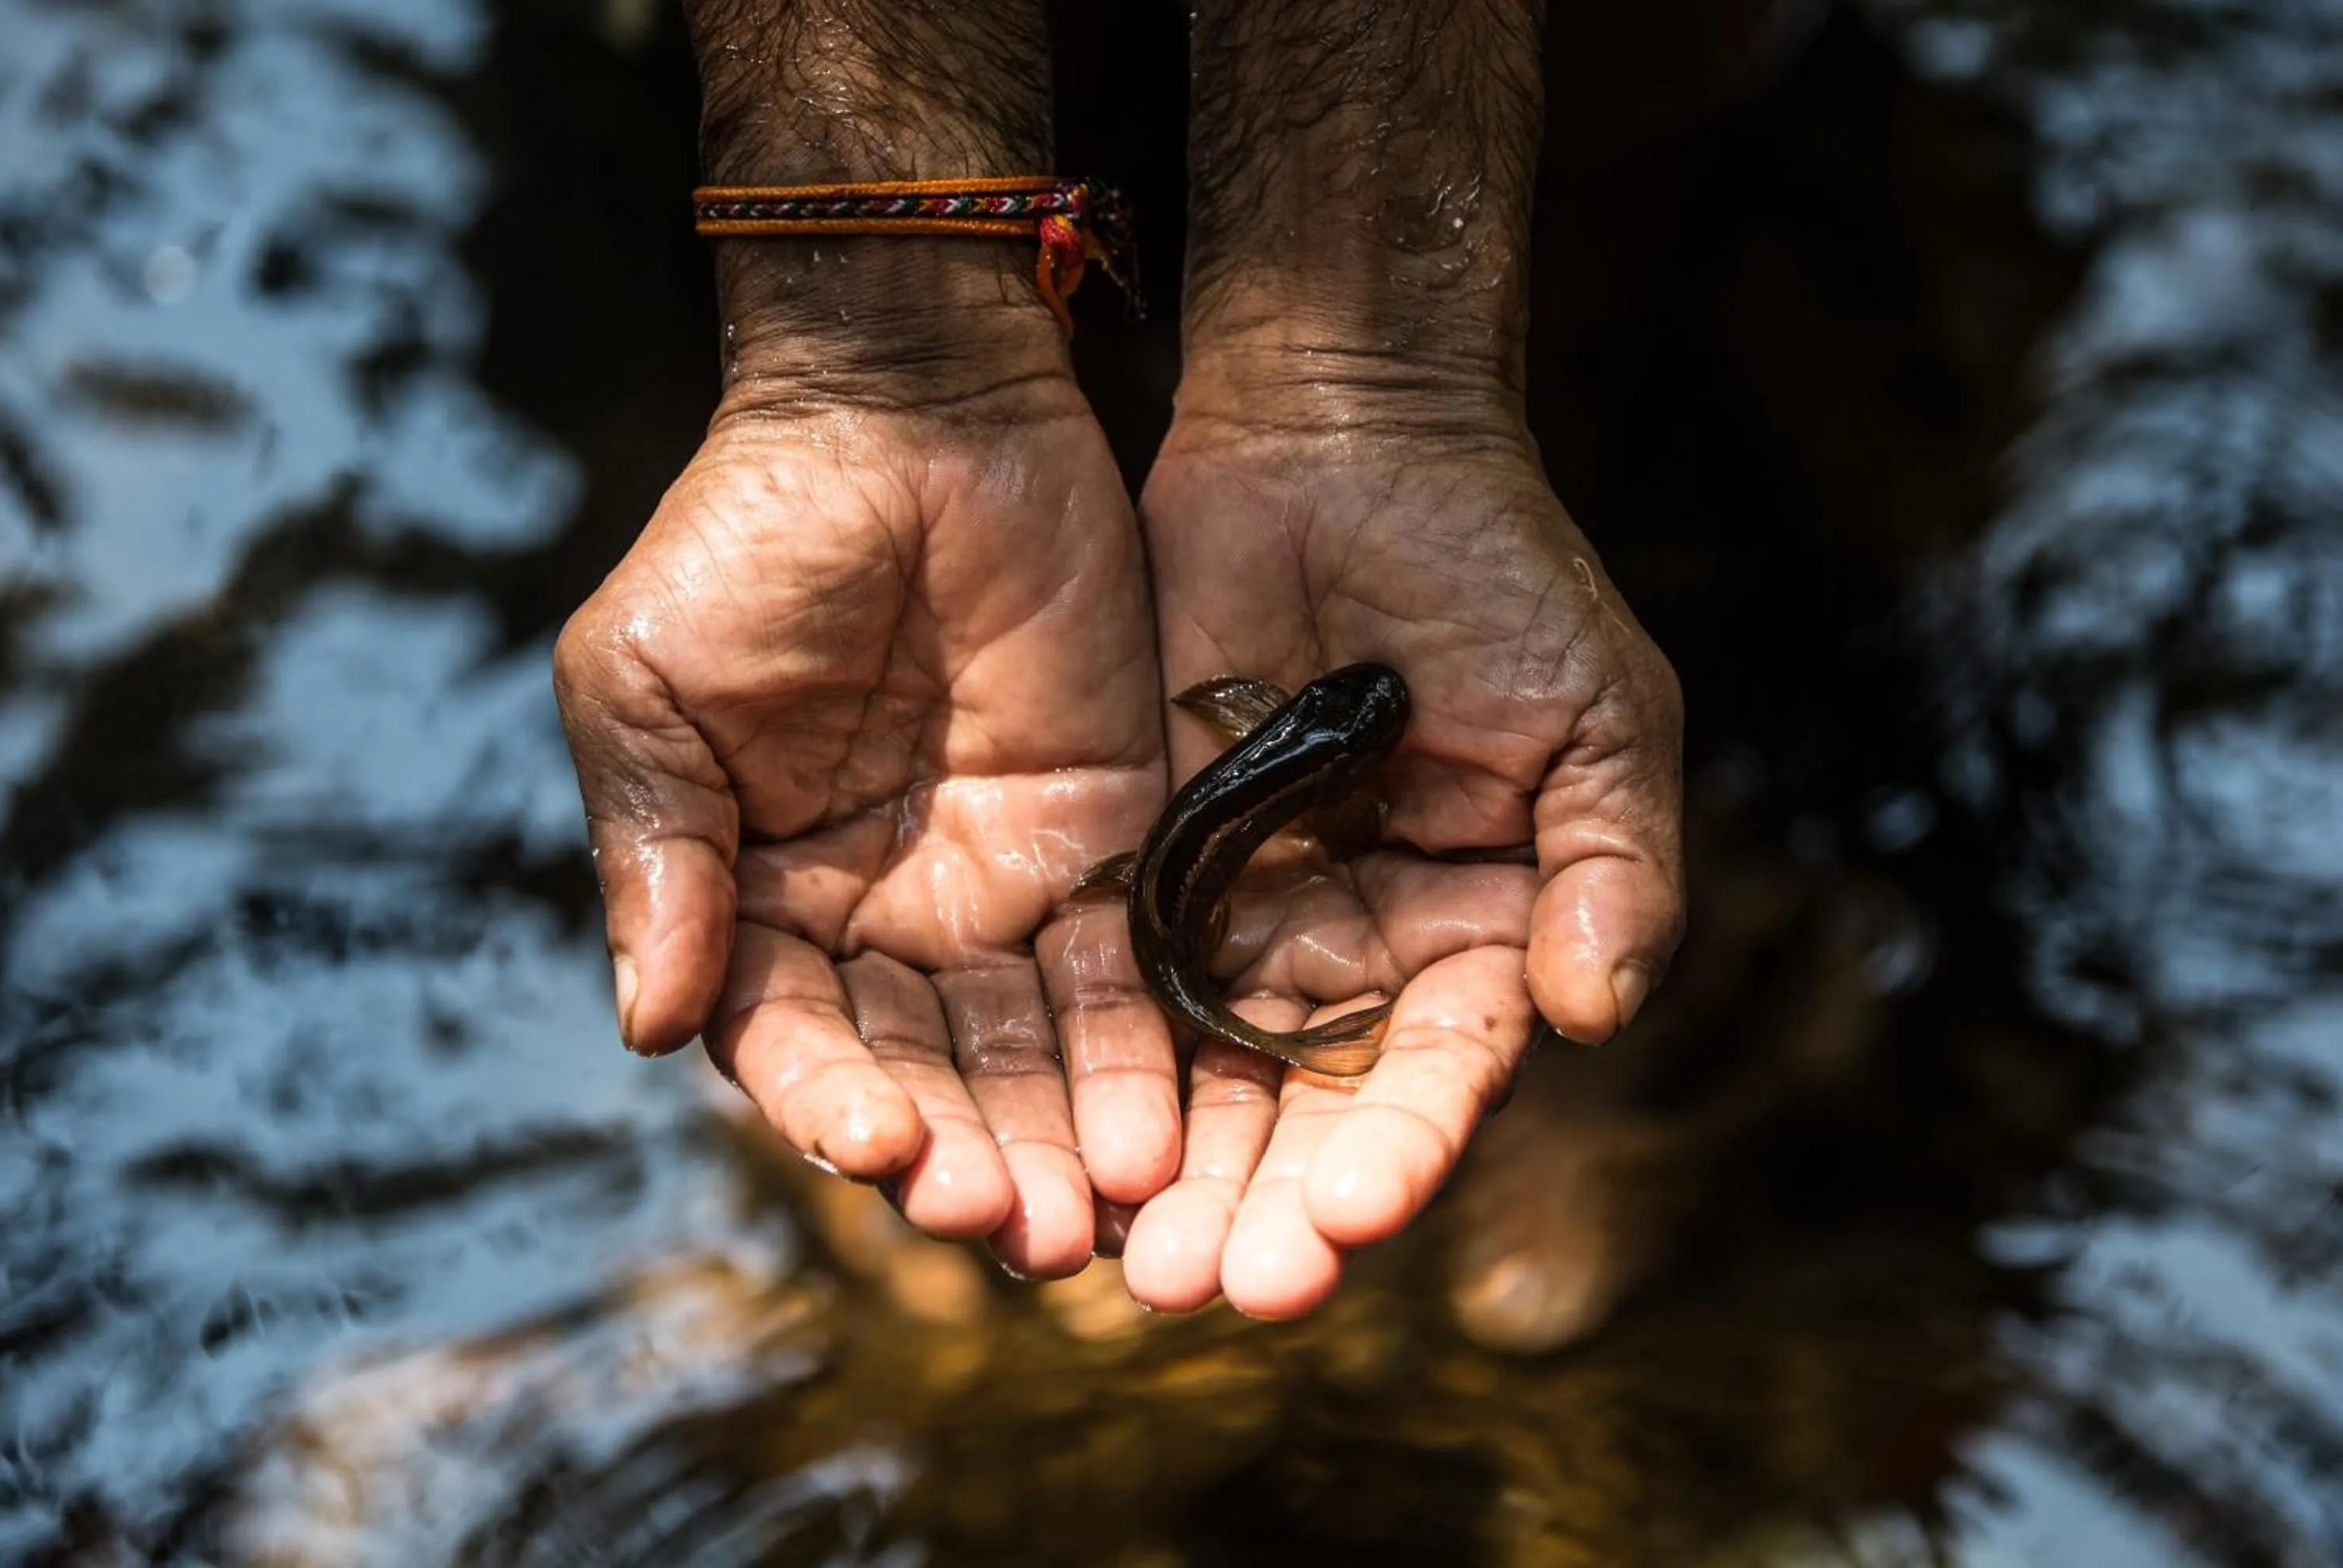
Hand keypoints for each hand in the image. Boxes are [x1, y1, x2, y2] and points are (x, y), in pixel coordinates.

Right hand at [552, 368, 1169, 1279]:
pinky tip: (1159, 1138)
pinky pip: (1129, 975)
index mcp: (760, 899)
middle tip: (1003, 1229)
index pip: (792, 1041)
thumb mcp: (652, 686)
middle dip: (962, 1158)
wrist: (913, 407)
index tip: (873, 1147)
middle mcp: (880, 921)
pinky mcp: (1112, 845)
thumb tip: (644, 1027)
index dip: (830, 1102)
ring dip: (1052, 1144)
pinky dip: (1142, 1059)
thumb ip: (658, 852)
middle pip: (923, 1075)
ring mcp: (998, 890)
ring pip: (1029, 1054)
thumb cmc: (751, 535)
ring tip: (1086, 1223)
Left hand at [1117, 416, 1685, 1316]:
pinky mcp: (1142, 870)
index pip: (1441, 1074)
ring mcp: (1246, 918)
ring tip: (1128, 1265)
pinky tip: (1056, 1149)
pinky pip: (1110, 991)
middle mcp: (1359, 954)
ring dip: (1172, 1177)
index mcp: (1479, 935)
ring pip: (1203, 1081)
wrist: (1340, 442)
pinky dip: (1090, 1074)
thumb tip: (1596, 1013)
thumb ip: (1612, 863)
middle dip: (1266, 1204)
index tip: (1348, 1218)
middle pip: (1310, 1113)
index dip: (1400, 1149)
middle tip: (1209, 1288)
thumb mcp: (1596, 712)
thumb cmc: (1496, 568)